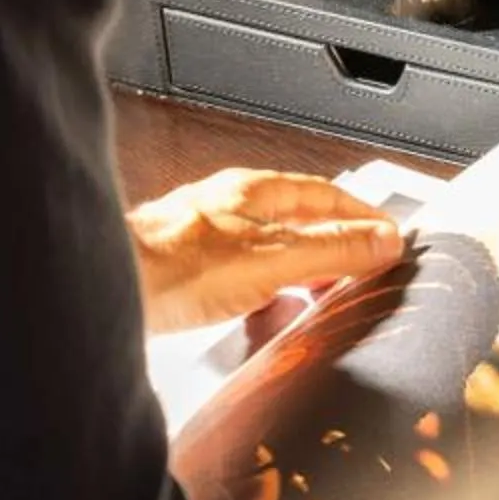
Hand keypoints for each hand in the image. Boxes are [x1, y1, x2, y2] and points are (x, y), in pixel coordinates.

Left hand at [128, 168, 405, 332]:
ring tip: (326, 289)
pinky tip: (271, 309)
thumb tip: (382, 241)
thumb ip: (332, 249)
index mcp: (254, 190)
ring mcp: (208, 237)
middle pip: (299, 218)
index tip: (389, 236)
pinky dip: (272, 289)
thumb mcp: (275, 258)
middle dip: (337, 241)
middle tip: (366, 264)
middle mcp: (230, 207)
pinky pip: (247, 274)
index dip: (364, 214)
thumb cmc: (174, 264)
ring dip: (305, 266)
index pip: (327, 193)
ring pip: (273, 245)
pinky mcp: (190, 270)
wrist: (109, 287)